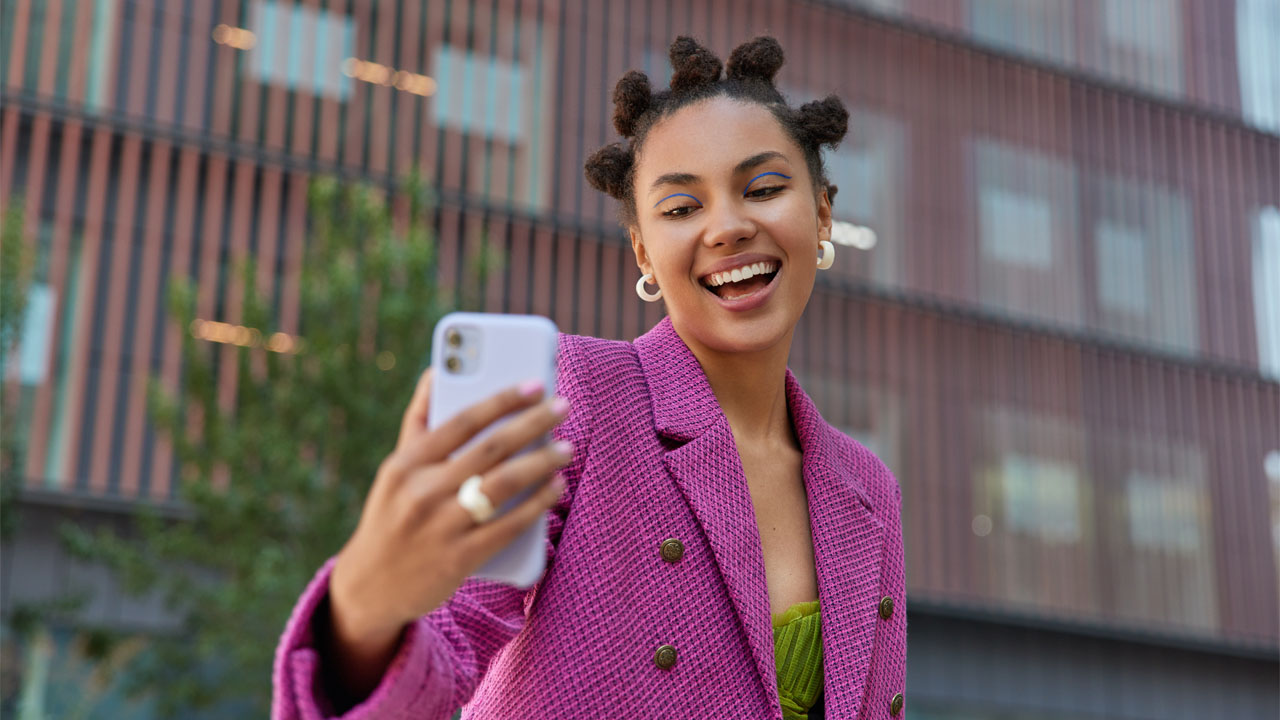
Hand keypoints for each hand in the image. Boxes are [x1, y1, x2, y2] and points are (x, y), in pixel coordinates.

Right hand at [323, 369, 570, 702]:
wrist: (371, 586)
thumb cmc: (393, 513)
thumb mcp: (396, 467)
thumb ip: (419, 420)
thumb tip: (437, 369)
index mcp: (406, 464)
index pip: (461, 421)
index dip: (501, 399)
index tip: (535, 384)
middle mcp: (422, 492)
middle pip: (490, 449)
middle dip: (533, 424)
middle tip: (562, 407)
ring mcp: (442, 527)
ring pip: (504, 485)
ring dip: (542, 462)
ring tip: (566, 448)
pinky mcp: (460, 558)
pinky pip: (509, 525)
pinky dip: (537, 503)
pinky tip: (555, 487)